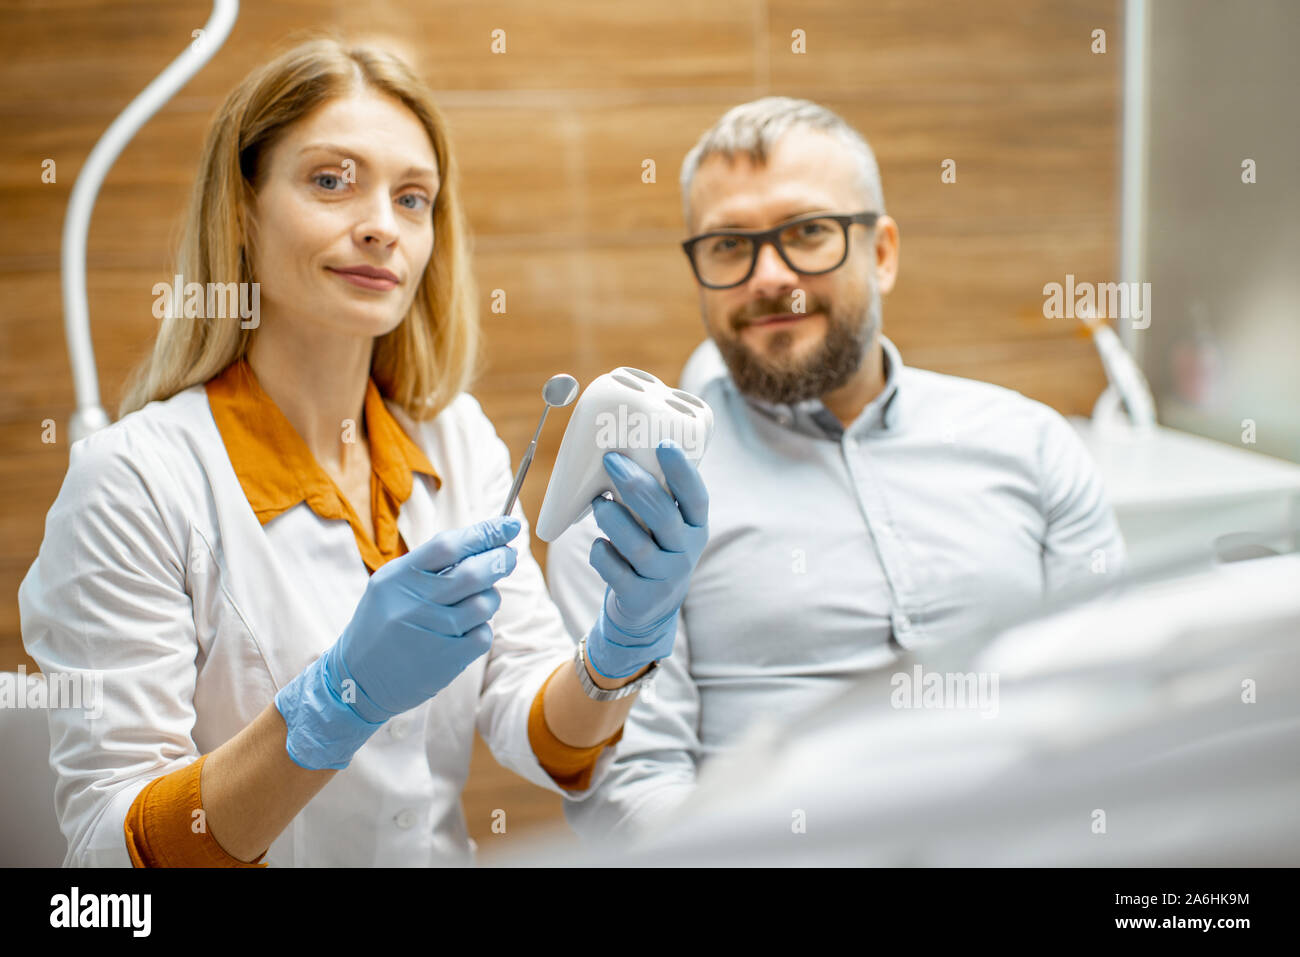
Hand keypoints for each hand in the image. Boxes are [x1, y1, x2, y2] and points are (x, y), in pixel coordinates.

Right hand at [275, 516, 520, 768]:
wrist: (357, 681)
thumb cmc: (381, 625)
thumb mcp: (389, 586)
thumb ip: (428, 566)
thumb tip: (481, 543)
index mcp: (398, 577)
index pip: (448, 545)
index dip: (484, 533)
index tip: (508, 525)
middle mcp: (413, 603)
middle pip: (472, 573)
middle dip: (499, 561)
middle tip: (509, 556)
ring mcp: (431, 632)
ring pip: (484, 604)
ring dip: (491, 597)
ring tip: (481, 599)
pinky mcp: (446, 659)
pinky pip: (483, 634)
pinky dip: (482, 628)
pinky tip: (468, 629)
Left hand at [585, 441, 708, 679]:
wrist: (650, 610)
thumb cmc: (654, 550)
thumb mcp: (668, 527)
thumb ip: (658, 497)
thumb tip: (625, 445)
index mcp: (696, 527)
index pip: (696, 497)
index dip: (682, 471)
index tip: (664, 444)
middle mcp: (685, 552)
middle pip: (662, 516)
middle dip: (634, 484)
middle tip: (611, 461)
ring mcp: (664, 578)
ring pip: (637, 545)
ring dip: (612, 518)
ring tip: (598, 502)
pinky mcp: (640, 598)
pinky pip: (615, 571)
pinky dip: (601, 554)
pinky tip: (598, 545)